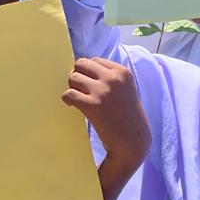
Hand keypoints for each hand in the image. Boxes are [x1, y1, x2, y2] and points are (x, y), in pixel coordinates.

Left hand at [63, 58, 150, 199]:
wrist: (133, 140)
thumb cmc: (127, 116)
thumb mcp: (126, 89)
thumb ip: (109, 78)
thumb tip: (80, 69)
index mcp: (123, 72)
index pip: (94, 60)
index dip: (88, 71)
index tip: (89, 84)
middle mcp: (113, 78)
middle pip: (81, 64)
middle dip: (77, 75)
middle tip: (80, 90)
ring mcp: (103, 91)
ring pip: (73, 77)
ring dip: (72, 88)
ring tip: (78, 99)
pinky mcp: (92, 106)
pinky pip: (69, 94)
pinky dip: (67, 100)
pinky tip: (73, 106)